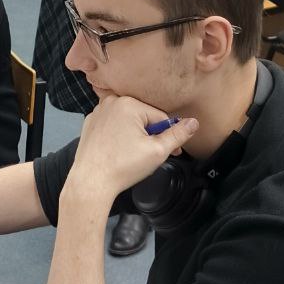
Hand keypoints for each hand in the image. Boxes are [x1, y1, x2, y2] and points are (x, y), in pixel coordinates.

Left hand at [65, 94, 197, 211]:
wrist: (91, 182)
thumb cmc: (123, 166)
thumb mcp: (158, 151)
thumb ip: (178, 135)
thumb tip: (194, 122)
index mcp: (128, 103)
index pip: (160, 117)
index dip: (168, 136)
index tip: (172, 152)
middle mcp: (111, 102)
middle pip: (143, 117)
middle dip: (150, 135)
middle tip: (148, 155)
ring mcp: (98, 112)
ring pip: (127, 121)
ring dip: (134, 134)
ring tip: (131, 155)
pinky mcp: (90, 123)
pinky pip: (112, 125)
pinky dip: (118, 135)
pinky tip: (117, 151)